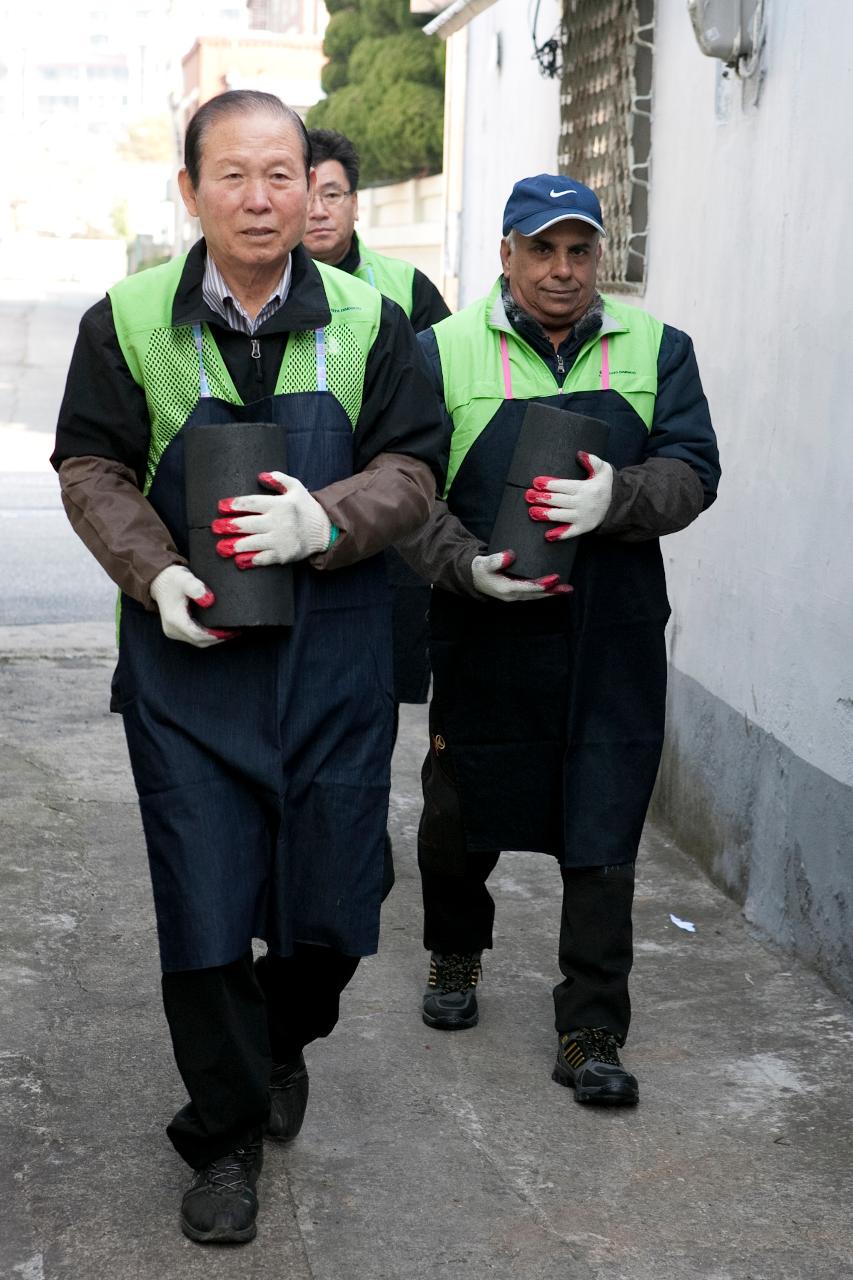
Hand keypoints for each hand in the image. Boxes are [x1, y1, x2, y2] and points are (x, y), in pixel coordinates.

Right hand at [149, 565, 235, 647]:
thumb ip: (196, 588)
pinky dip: (206, 636)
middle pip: (199, 641)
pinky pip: (194, 638)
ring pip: (197, 641)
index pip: (198, 634)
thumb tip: (209, 601)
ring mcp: (173, 631)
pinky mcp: (176, 630)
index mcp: (174, 619)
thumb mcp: (184, 579)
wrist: (159, 580)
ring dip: (213, 639)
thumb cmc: (172, 579)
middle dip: (217, 638)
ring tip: (229, 632)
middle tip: (235, 632)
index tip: (230, 631)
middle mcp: (172, 629)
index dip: (215, 635)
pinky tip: (218, 630)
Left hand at [212, 471, 331, 567]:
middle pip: (248, 524)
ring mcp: (281, 540)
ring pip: (253, 543)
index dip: (235, 504)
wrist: (326, 530)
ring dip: (235, 545)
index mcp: (279, 504)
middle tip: (215, 527)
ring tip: (221, 547)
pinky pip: (264, 558)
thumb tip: (260, 475)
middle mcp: (279, 522)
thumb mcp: (296, 487)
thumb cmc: (306, 507)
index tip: (221, 506)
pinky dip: (251, 560)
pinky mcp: (284, 555)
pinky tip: (239, 561)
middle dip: (230, 526)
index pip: (252, 503)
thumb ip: (278, 479)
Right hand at [471, 550, 571, 602]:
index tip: (555, 578)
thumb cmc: (480, 568)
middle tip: (568, 587)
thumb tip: (510, 555)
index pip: (528, 587)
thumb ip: (496, 559)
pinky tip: (554, 587)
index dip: (542, 584)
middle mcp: (513, 595)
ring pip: (537, 596)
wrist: (474, 577)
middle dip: (552, 591)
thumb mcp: (484, 563)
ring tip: (567, 589)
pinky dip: (545, 591)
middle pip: (536, 594)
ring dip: (552, 593)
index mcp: (506, 588)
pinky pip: (534, 594)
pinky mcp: (517, 593)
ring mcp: (515, 596)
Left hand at [525, 451, 613, 539]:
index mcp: (586, 488)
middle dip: (543, 498)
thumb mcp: (603, 470)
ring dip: (546, 515)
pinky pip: (570, 532)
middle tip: (528, 496)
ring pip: (561, 516)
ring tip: (532, 512)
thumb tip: (580, 454)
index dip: (549, 484)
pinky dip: (559, 535)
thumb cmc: (605, 485)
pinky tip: (548, 536)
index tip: (536, 482)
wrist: (619, 505)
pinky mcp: (583, 528)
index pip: (564, 485)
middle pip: (559, 500)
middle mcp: (583, 503)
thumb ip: (593, 461)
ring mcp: (583, 517)